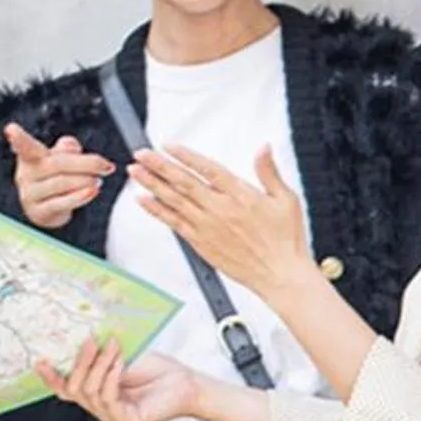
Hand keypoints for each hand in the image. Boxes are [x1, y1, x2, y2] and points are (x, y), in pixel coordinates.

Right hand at [5, 122, 114, 230]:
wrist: (48, 209)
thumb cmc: (54, 177)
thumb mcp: (60, 158)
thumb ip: (67, 147)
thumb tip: (71, 148)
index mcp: (29, 156)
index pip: (24, 146)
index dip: (18, 138)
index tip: (11, 129)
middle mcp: (25, 174)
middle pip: (57, 164)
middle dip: (86, 163)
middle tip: (106, 166)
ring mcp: (29, 194)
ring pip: (61, 183)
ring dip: (85, 180)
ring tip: (98, 180)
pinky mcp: (38, 212)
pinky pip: (61, 203)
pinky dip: (79, 197)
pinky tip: (92, 192)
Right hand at [40, 338, 214, 420]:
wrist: (187, 385)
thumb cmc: (159, 373)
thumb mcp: (121, 358)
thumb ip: (98, 358)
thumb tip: (77, 340)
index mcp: (99, 397)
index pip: (67, 392)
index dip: (52, 378)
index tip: (42, 361)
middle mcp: (103, 412)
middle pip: (74, 390)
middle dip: (80, 363)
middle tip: (90, 342)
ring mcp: (114, 420)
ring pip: (90, 392)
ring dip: (100, 365)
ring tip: (112, 347)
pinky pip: (108, 399)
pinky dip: (111, 377)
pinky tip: (119, 362)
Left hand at [127, 143, 309, 292]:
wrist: (280, 275)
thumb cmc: (285, 240)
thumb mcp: (285, 199)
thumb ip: (269, 171)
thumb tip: (263, 148)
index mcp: (240, 195)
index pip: (207, 169)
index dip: (186, 156)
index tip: (168, 146)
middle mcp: (220, 209)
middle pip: (183, 182)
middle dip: (159, 166)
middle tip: (141, 154)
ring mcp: (207, 227)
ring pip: (174, 201)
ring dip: (152, 184)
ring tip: (135, 171)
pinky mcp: (200, 243)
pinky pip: (174, 224)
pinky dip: (157, 211)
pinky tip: (143, 200)